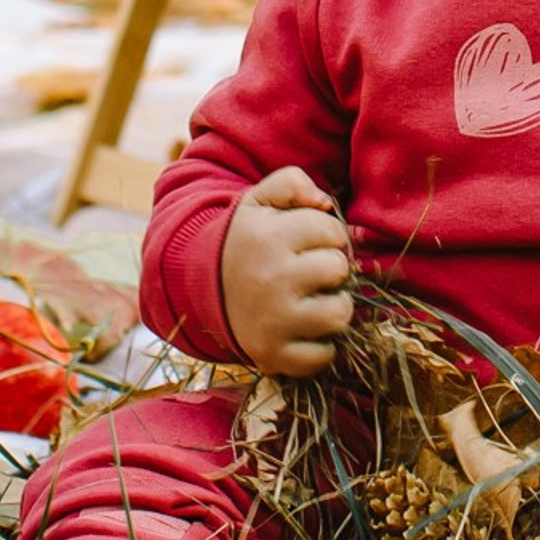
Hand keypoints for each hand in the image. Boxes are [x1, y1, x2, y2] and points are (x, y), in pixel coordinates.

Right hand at [220, 167, 353, 374]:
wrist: (200, 288)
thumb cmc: (245, 240)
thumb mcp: (259, 200)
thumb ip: (292, 182)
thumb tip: (325, 202)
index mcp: (269, 237)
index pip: (332, 230)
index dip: (327, 233)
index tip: (309, 240)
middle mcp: (272, 279)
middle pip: (339, 269)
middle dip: (331, 266)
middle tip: (311, 269)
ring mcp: (273, 322)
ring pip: (339, 314)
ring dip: (334, 305)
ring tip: (314, 297)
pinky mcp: (273, 356)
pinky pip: (323, 356)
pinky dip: (320, 346)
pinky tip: (303, 327)